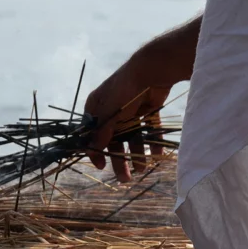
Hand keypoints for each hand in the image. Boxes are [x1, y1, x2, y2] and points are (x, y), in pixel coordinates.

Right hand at [83, 57, 170, 181]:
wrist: (151, 69)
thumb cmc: (123, 90)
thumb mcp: (109, 114)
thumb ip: (101, 133)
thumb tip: (90, 150)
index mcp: (96, 107)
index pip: (92, 134)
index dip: (95, 152)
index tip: (101, 166)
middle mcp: (112, 109)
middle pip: (114, 139)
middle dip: (119, 160)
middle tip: (125, 179)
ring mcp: (130, 108)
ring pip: (132, 136)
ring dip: (137, 154)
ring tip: (143, 168)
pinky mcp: (148, 108)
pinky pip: (149, 128)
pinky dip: (153, 141)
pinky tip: (157, 155)